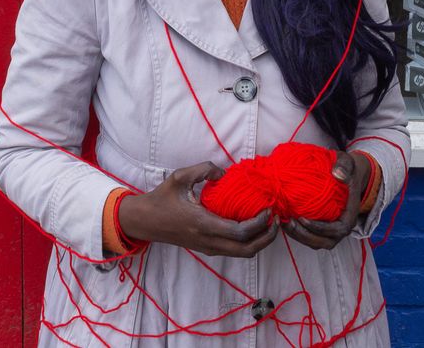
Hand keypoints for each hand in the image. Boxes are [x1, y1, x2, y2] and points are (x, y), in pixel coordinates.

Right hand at [118, 162, 278, 257]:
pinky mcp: (207, 249)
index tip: (268, 209)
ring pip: (242, 254)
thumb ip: (203, 170)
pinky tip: (252, 226)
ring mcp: (208, 248)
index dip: (259, 223)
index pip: (240, 232)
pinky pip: (234, 250)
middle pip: (247, 250)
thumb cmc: (162, 198)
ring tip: (269, 224)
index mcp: (203, 224)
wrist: (146, 221)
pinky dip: (248, 242)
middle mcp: (208, 241)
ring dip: (259, 242)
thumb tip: (224, 173)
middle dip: (267, 238)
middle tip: (277, 220)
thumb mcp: (180, 177)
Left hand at [282, 151, 369, 250]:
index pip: (337, 229)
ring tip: (284, 222)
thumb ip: (344, 167)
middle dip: (305, 235)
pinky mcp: (321, 227)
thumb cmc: (346, 169)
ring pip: (315, 242)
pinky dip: (297, 232)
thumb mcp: (347, 163)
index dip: (320, 228)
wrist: (346, 174)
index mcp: (349, 215)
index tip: (303, 218)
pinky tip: (284, 220)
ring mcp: (331, 229)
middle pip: (325, 241)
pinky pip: (310, 236)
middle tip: (289, 222)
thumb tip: (337, 173)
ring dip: (299, 236)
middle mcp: (341, 226)